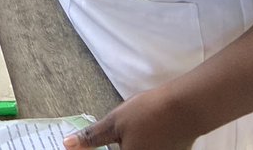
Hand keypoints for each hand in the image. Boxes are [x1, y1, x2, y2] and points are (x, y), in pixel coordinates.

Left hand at [63, 86, 201, 149]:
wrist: (186, 107)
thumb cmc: (147, 114)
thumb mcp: (114, 123)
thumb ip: (91, 137)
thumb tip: (67, 145)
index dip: (90, 149)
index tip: (81, 145)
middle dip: (107, 146)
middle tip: (97, 137)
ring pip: (132, 149)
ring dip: (121, 144)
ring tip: (117, 132)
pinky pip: (147, 148)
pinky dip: (138, 143)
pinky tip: (139, 131)